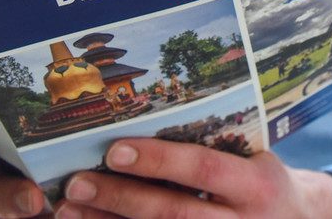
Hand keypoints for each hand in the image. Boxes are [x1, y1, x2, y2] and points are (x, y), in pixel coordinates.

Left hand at [55, 138, 331, 218]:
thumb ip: (214, 149)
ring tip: (69, 213)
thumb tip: (144, 121)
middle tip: (77, 184)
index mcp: (258, 184)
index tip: (114, 150)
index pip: (203, 169)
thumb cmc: (262, 183)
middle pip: (175, 214)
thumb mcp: (255, 160)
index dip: (159, 160)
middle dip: (121, 199)